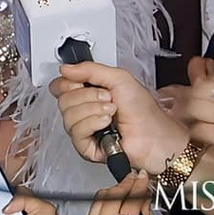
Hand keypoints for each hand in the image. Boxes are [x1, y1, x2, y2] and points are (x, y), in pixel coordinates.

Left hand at [45, 174, 151, 214]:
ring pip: (100, 197)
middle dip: (127, 183)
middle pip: (115, 194)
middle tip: (135, 178)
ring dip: (114, 189)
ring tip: (123, 189)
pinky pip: (92, 209)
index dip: (139, 187)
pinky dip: (102, 204)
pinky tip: (109, 207)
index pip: (132, 203)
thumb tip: (144, 203)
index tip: (143, 179)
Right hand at [53, 62, 188, 172]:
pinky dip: (92, 124)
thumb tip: (65, 68)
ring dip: (93, 110)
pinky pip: (76, 132)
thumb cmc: (142, 110)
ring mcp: (84, 129)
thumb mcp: (118, 78)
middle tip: (107, 98)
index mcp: (88, 93)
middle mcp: (84, 110)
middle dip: (87, 96)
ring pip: (68, 116)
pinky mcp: (86, 146)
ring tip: (111, 112)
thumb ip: (90, 69)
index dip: (68, 82)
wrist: (153, 135)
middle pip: (63, 100)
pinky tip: (106, 124)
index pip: (60, 86)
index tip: (82, 81)